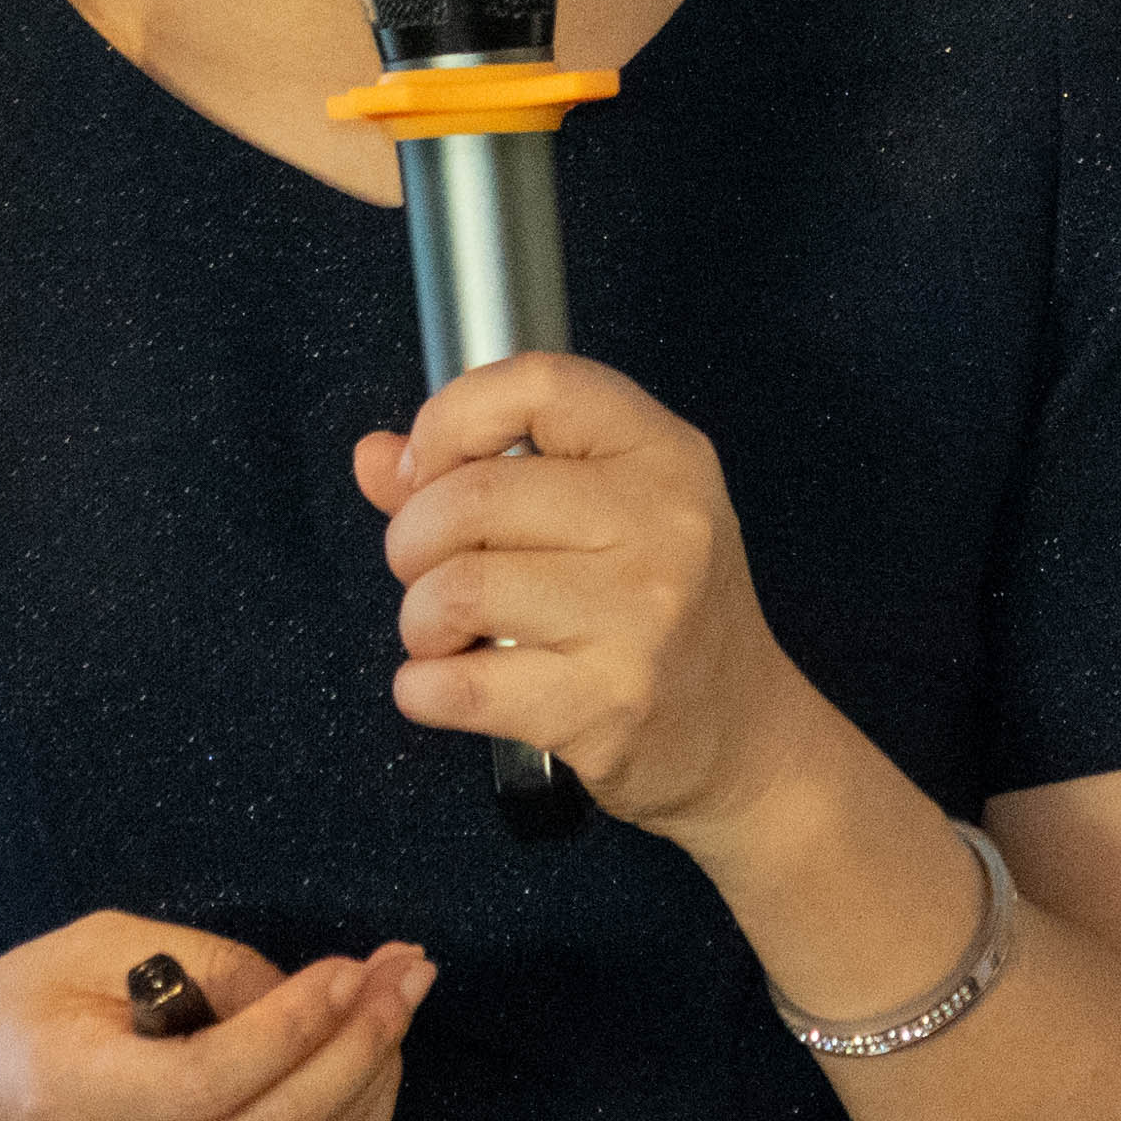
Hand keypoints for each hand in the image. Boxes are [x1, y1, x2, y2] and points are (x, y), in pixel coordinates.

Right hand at [0, 913, 428, 1120]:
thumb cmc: (27, 1010)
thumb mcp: (88, 947)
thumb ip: (196, 961)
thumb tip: (301, 991)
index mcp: (74, 1089)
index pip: (208, 1081)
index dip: (294, 1026)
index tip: (350, 966)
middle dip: (361, 1046)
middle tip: (407, 974)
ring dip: (374, 1081)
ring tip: (400, 1001)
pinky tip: (376, 1062)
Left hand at [361, 353, 819, 845]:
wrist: (743, 735)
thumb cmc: (660, 612)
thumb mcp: (606, 514)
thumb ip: (486, 472)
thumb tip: (378, 457)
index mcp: (662, 454)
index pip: (539, 384)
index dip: (453, 418)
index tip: (427, 469)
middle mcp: (663, 524)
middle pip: (474, 497)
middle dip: (413, 541)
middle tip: (425, 572)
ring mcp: (641, 618)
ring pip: (459, 590)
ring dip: (419, 621)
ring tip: (443, 635)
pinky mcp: (607, 704)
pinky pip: (460, 686)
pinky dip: (421, 690)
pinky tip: (443, 686)